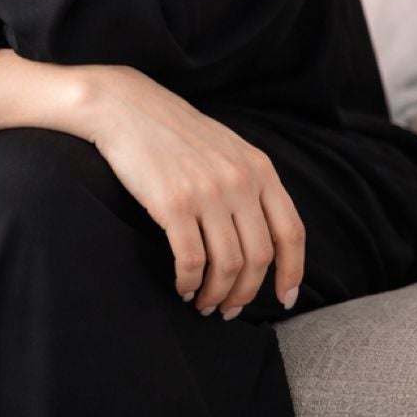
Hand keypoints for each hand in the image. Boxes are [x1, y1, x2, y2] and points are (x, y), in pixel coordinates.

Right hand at [72, 65, 305, 319]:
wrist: (124, 107)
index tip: (283, 299)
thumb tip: (265, 236)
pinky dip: (190, 282)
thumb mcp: (227, 148)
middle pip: (259, 257)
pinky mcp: (173, 204)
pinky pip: (191, 260)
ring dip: (217, 294)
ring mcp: (207, 193)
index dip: (292, 273)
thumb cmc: (173, 131)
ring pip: (227, 265)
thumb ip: (251, 182)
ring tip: (204, 303)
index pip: (291, 233)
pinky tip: (183, 287)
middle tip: (230, 309)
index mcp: (259, 168)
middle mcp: (239, 181)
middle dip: (246, 293)